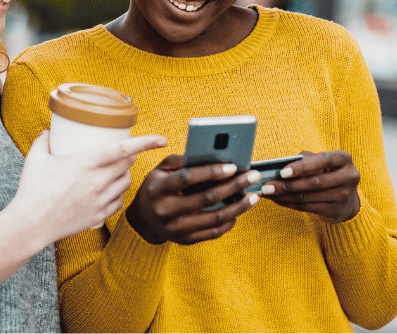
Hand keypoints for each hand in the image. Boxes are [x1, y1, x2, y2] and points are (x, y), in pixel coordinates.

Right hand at [12, 131, 167, 242]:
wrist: (30, 224)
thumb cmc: (32, 190)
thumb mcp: (35, 159)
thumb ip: (43, 141)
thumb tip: (48, 133)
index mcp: (85, 163)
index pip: (123, 149)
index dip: (146, 142)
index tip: (161, 139)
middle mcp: (97, 181)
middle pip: (127, 165)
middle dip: (131, 155)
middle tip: (127, 150)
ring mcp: (100, 200)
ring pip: (125, 183)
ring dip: (125, 174)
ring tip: (118, 169)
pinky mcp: (99, 216)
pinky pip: (118, 202)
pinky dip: (118, 194)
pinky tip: (111, 190)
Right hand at [125, 154, 259, 245]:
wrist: (143, 219)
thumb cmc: (156, 188)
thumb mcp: (160, 170)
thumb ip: (181, 160)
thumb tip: (211, 156)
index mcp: (158, 189)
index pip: (187, 178)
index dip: (211, 171)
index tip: (233, 166)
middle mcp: (166, 211)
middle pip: (206, 198)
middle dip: (233, 186)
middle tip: (252, 176)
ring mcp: (176, 228)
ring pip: (215, 218)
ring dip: (238, 206)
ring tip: (254, 195)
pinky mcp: (186, 240)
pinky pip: (214, 232)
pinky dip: (230, 220)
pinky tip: (240, 210)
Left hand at [260, 150, 359, 223]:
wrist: (348, 199)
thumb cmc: (326, 172)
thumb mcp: (320, 162)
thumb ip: (304, 160)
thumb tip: (277, 166)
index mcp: (344, 159)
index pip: (323, 160)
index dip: (302, 167)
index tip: (282, 172)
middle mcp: (349, 177)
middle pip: (314, 182)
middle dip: (287, 185)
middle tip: (266, 186)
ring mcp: (344, 196)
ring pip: (308, 197)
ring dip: (284, 196)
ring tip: (266, 193)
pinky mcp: (336, 211)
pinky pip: (307, 208)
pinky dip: (289, 203)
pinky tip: (276, 200)